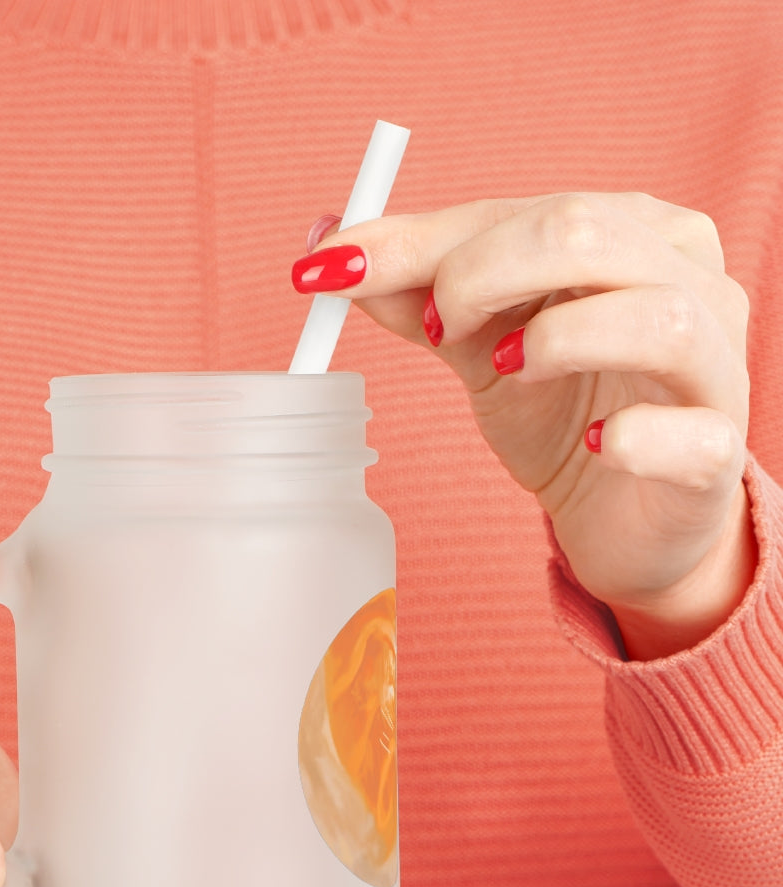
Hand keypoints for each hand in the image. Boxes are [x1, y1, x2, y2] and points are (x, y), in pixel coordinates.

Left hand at [295, 193, 755, 658]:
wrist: (622, 514)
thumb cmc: (561, 412)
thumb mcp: (479, 346)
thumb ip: (418, 295)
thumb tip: (330, 249)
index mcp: (630, 234)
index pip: (521, 211)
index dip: (420, 240)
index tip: (332, 269)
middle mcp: (688, 280)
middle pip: (586, 234)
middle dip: (480, 274)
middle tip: (435, 329)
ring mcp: (715, 366)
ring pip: (657, 317)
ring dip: (556, 340)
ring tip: (504, 371)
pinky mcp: (717, 452)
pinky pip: (689, 434)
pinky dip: (633, 437)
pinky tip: (596, 446)